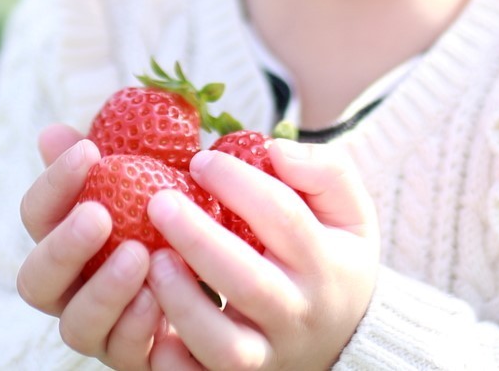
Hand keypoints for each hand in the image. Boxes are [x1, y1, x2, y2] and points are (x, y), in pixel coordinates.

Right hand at [15, 123, 165, 369]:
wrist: (230, 269)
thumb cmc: (179, 213)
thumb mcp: (153, 176)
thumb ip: (111, 156)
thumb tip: (52, 132)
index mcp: (65, 241)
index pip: (36, 216)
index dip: (53, 185)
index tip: (89, 151)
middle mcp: (72, 291)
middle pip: (36, 281)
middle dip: (63, 247)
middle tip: (99, 214)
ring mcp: (101, 330)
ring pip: (76, 326)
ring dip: (104, 290)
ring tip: (140, 256)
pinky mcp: (135, 358)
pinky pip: (124, 352)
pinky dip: (137, 325)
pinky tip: (161, 298)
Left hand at [142, 139, 378, 369]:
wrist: (347, 338)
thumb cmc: (334, 259)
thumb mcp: (349, 212)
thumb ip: (325, 172)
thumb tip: (275, 149)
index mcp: (324, 264)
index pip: (283, 218)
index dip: (239, 184)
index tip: (200, 159)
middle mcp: (297, 314)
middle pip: (249, 283)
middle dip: (200, 241)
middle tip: (157, 201)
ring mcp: (268, 355)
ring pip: (224, 345)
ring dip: (182, 303)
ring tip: (152, 260)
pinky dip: (172, 360)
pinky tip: (148, 317)